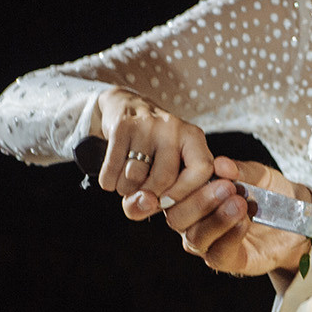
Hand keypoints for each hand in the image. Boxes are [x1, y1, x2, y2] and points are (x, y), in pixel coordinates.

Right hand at [89, 89, 215, 219]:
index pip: (202, 170)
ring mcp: (147, 124)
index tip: (166, 201)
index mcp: (194, 138)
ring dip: (126, 189)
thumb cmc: (152, 151)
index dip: (184, 193)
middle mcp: (174, 128)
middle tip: (140, 192)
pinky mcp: (122, 126)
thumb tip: (144, 203)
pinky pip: (112, 169)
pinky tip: (112, 176)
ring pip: (134, 177)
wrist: (125, 107)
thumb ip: (160, 199)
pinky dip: (109, 181)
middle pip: (164, 179)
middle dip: (147, 196)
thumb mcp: (166, 171)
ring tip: (127, 181)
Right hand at [160, 158, 311, 277]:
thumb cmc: (270, 193)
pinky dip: (230, 236)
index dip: (183, 182)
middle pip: (177, 218)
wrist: (297, 218)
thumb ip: (240, 170)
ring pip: (194, 238)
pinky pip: (217, 254)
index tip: (205, 168)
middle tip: (226, 187)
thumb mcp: (259, 175)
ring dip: (216, 219)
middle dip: (200, 202)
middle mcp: (193, 222)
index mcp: (193, 197)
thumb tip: (221, 164)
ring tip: (240, 203)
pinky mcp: (227, 261)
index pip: (173, 193)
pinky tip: (244, 221)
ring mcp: (208, 244)